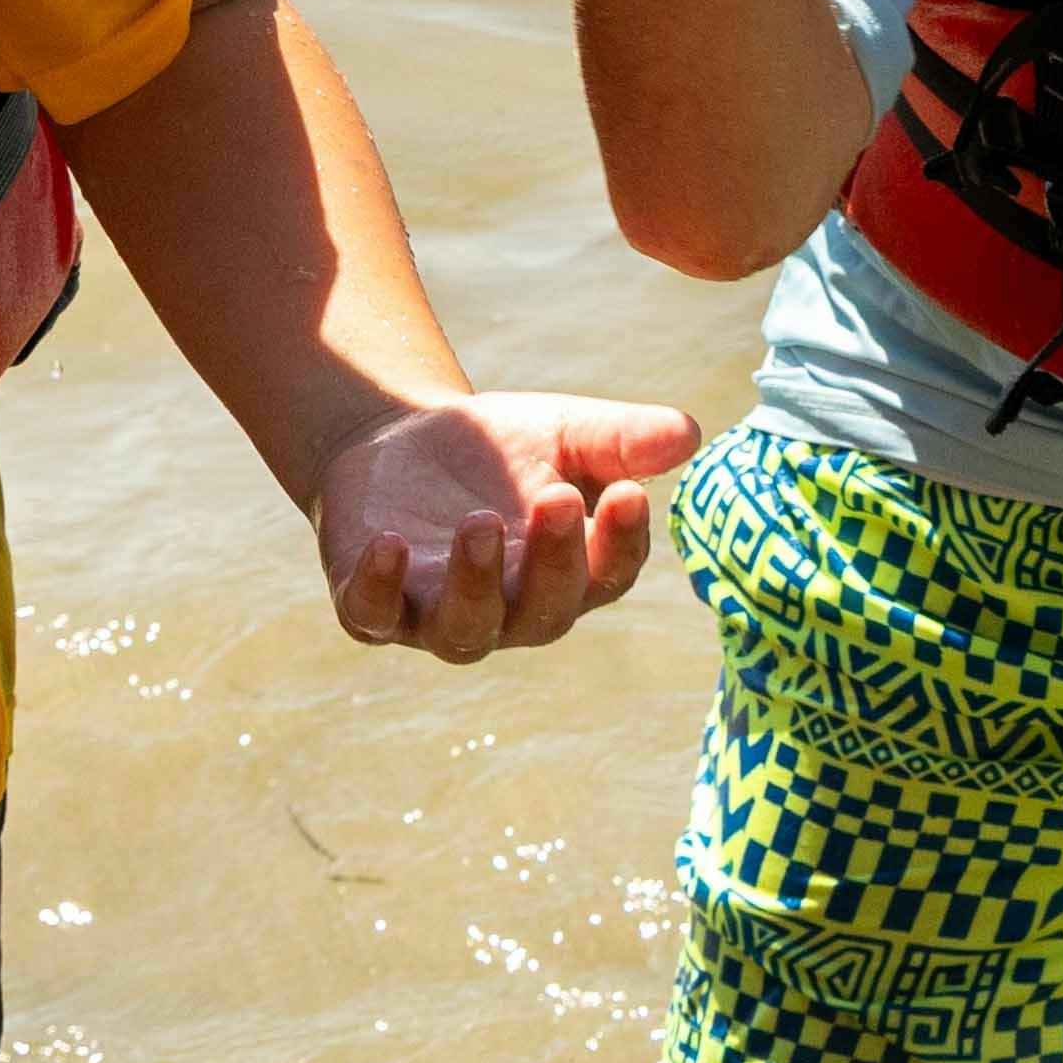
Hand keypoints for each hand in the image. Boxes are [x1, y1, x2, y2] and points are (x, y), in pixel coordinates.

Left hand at [311, 386, 697, 659]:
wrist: (400, 439)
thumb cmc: (501, 451)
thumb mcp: (565, 432)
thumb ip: (623, 439)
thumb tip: (690, 434)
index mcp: (570, 576)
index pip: (608, 575)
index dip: (621, 542)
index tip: (628, 493)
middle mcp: (511, 612)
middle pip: (544, 612)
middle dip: (554, 561)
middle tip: (558, 496)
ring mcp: (439, 615)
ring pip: (465, 629)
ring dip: (476, 583)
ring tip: (481, 524)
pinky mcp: (372, 604)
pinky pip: (374, 615)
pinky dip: (379, 589)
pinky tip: (389, 545)